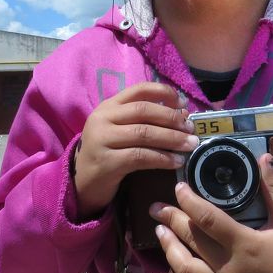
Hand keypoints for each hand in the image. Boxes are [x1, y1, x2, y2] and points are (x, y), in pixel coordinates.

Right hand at [73, 82, 194, 218]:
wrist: (81, 182)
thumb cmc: (107, 153)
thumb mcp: (119, 130)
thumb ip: (141, 119)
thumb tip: (180, 114)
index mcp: (108, 106)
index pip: (139, 90)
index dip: (164, 93)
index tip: (183, 103)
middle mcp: (102, 118)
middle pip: (144, 111)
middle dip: (172, 118)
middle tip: (191, 128)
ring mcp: (102, 139)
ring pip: (144, 133)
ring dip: (172, 139)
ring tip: (190, 145)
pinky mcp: (106, 162)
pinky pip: (141, 156)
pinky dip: (162, 158)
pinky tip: (176, 161)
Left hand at [150, 154, 272, 272]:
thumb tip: (265, 158)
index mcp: (247, 245)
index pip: (208, 219)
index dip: (189, 201)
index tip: (178, 187)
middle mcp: (232, 271)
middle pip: (192, 242)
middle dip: (171, 222)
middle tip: (157, 208)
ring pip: (187, 271)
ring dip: (169, 250)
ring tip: (159, 233)